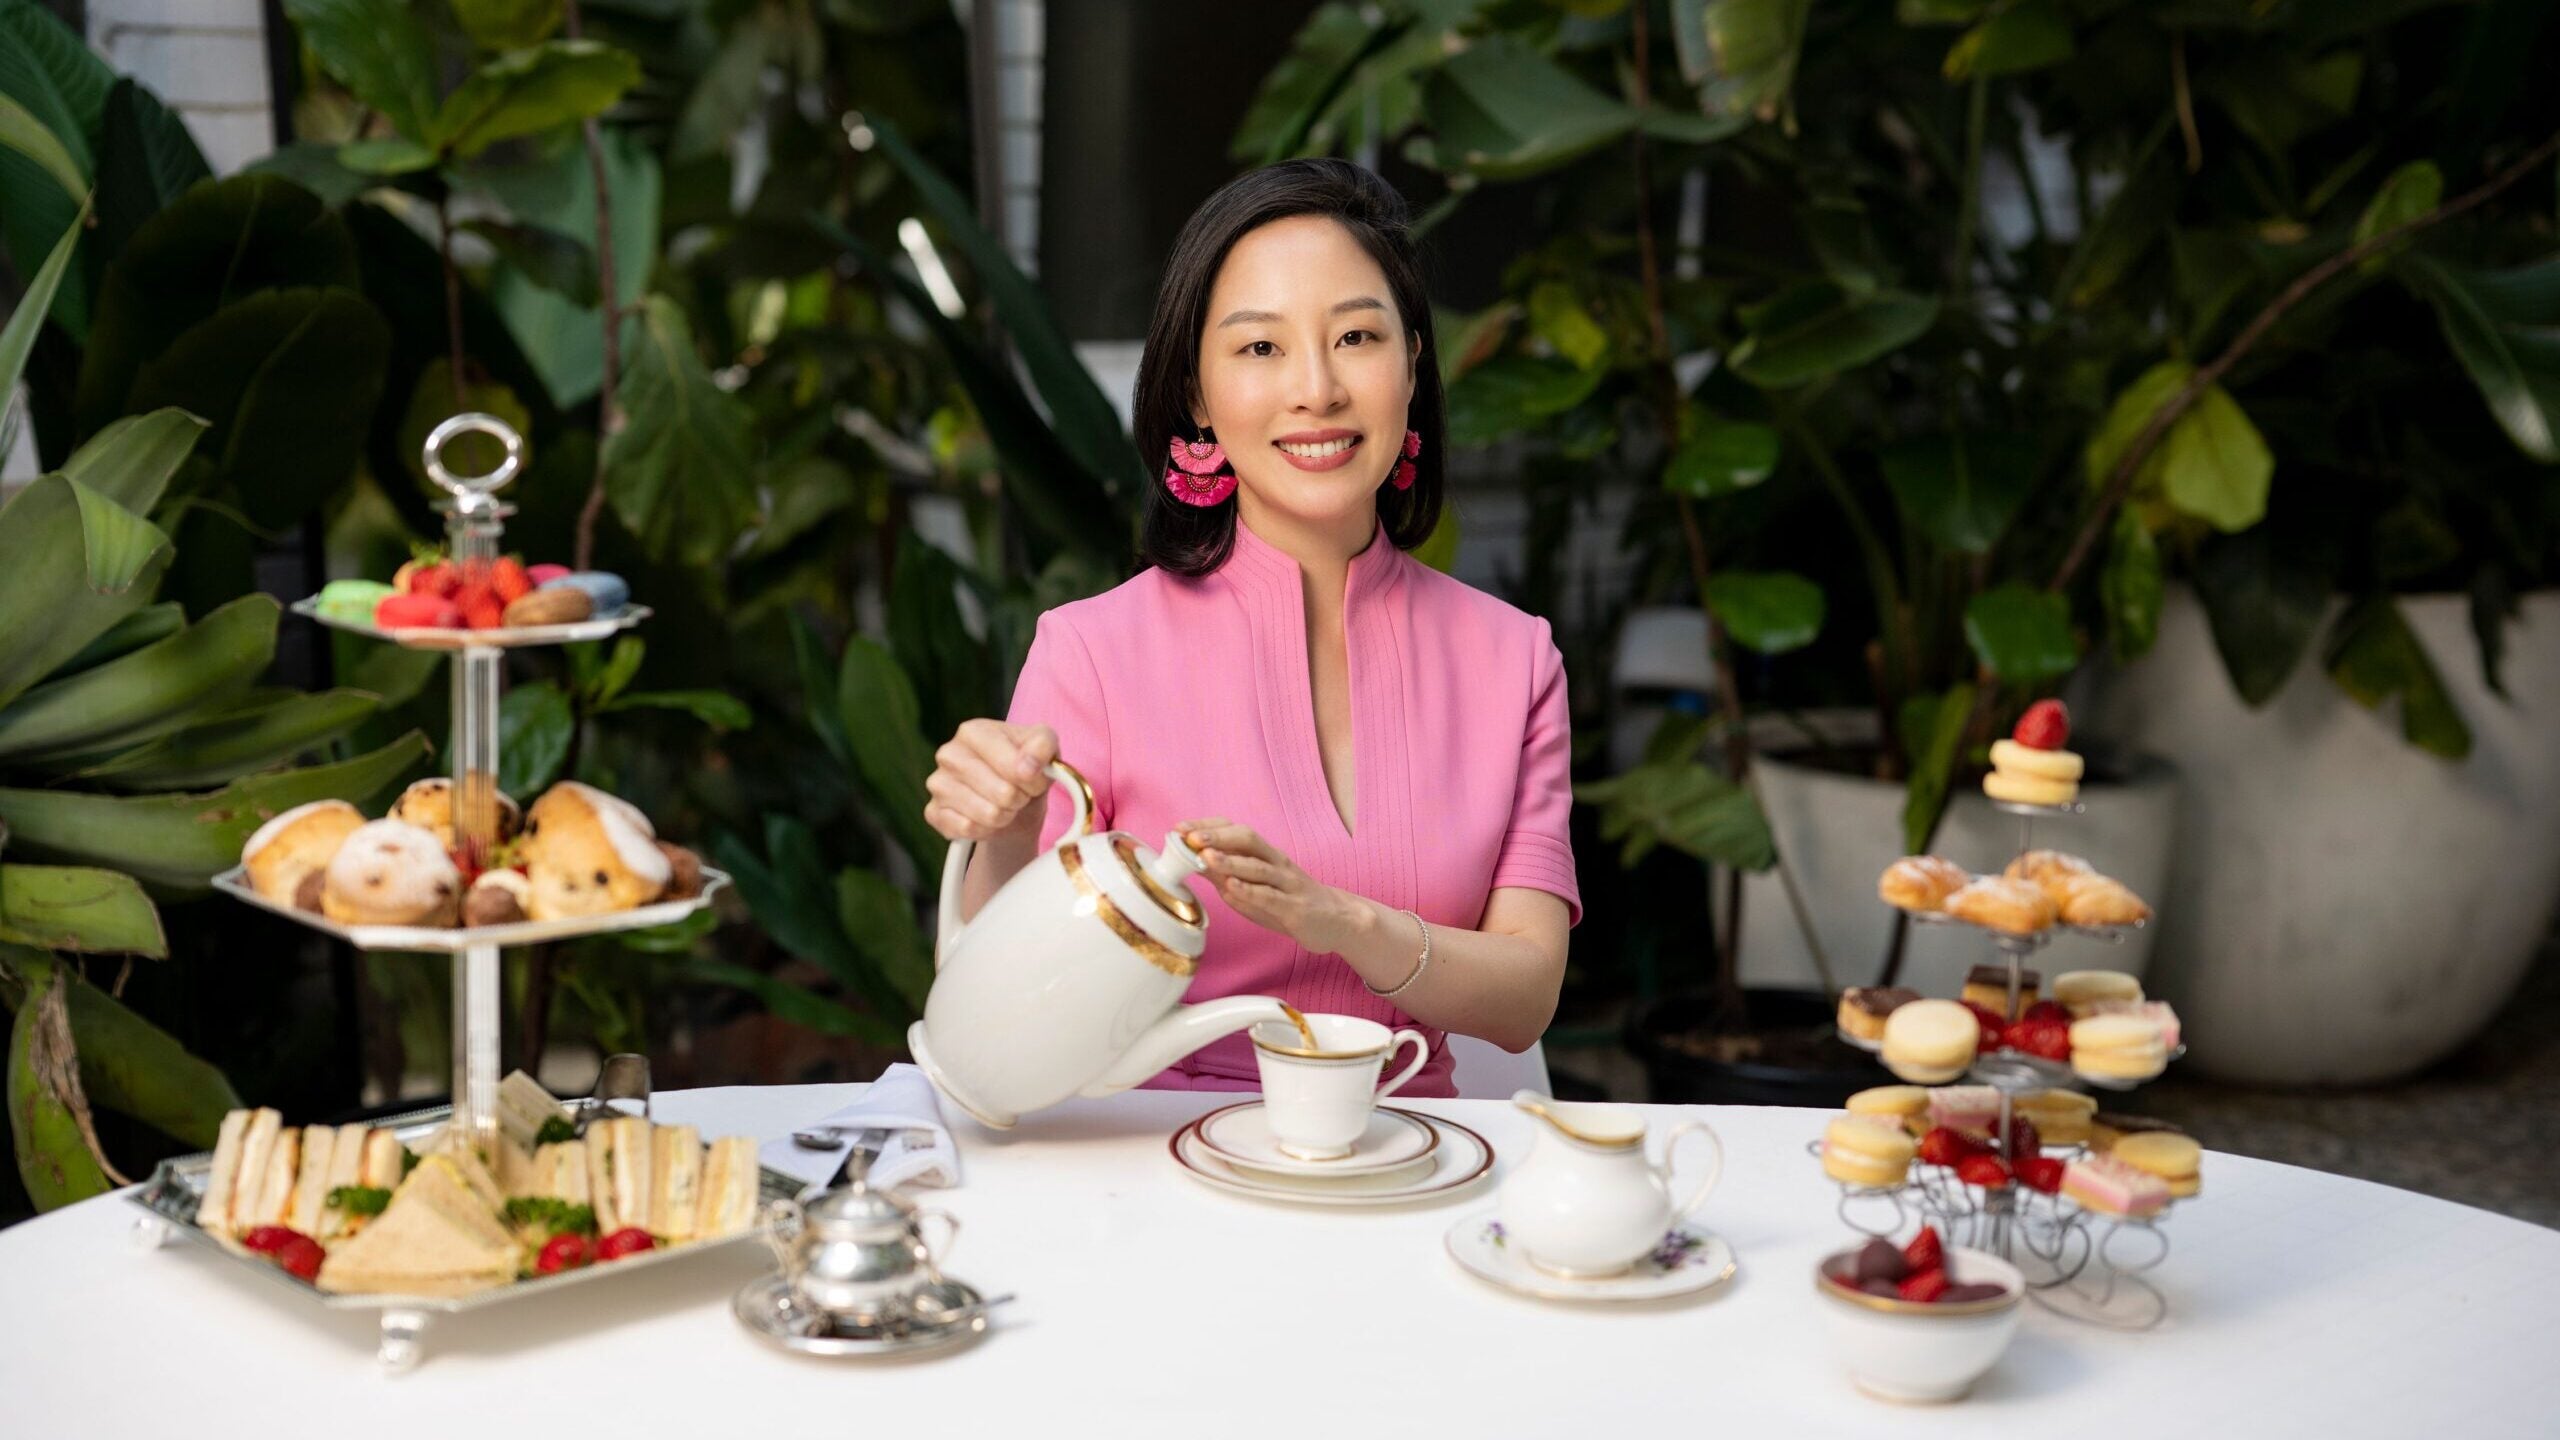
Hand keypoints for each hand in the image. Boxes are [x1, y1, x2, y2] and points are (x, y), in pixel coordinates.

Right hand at [924, 720, 1058, 843]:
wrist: (1011, 796)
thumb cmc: (1025, 765)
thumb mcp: (1044, 745)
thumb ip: (1042, 746)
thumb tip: (1027, 769)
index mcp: (973, 732)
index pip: (1014, 767)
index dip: (1033, 780)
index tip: (1033, 778)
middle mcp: (949, 754)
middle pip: (1003, 793)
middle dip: (1019, 799)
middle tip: (1018, 793)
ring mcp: (938, 784)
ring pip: (989, 815)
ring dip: (1005, 815)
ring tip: (1004, 804)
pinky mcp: (933, 812)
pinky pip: (969, 829)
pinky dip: (986, 830)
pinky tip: (985, 818)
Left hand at [1181, 819, 1358, 954]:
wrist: (1338, 921)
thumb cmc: (1290, 903)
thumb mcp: (1254, 887)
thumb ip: (1226, 876)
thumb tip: (1192, 863)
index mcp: (1265, 855)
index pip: (1235, 831)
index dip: (1208, 827)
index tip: (1180, 828)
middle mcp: (1277, 863)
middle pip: (1248, 839)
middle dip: (1217, 836)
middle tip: (1190, 837)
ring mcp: (1288, 884)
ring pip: (1259, 866)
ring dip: (1230, 860)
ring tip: (1205, 857)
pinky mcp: (1295, 907)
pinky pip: (1272, 896)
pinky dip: (1250, 890)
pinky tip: (1231, 886)